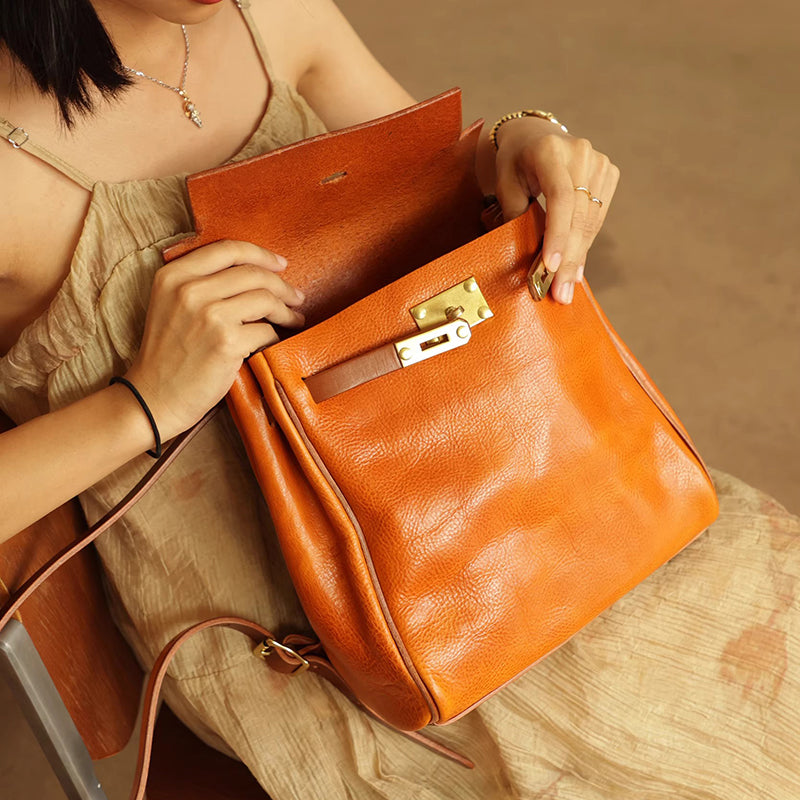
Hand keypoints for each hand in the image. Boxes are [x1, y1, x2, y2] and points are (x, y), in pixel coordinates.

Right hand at [125, 240, 304, 439]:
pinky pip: (267, 331)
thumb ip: (201, 282)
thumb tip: (255, 271)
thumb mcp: (170, 305)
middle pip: (252, 273)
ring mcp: (209, 316)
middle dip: (282, 285)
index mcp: (173, 275)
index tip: (280, 265)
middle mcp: (189, 290)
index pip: (227, 249)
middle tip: (296, 297)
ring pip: (265, 299)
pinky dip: (277, 336)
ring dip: (287, 310)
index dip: (261, 254)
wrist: (153, 398)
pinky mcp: (226, 343)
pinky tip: (278, 341)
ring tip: (294, 318)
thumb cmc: (168, 355)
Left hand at [493, 117, 619, 303]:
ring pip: (592, 220)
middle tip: (559, 292)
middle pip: (579, 215)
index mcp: (550, 151)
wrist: (534, 136)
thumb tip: (528, 257)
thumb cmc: (515, 163)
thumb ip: (515, 215)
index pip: (561, 198)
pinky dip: (585, 243)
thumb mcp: (505, 184)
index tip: (550, 267)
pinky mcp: (608, 173)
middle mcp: (580, 153)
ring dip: (578, 256)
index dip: (558, 235)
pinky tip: (575, 266)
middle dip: (568, 258)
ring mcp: (599, 162)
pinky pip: (598, 217)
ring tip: (566, 287)